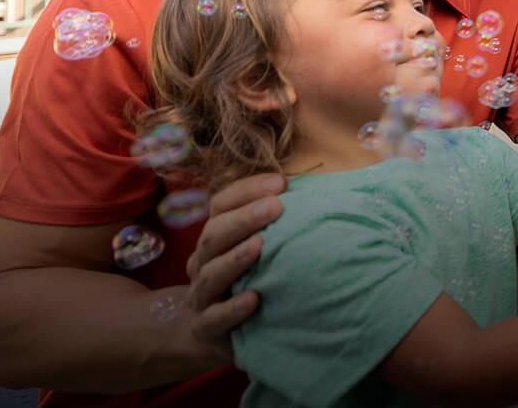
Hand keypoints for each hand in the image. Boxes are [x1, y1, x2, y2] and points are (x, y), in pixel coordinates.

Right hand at [179, 173, 284, 359]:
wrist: (219, 334)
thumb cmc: (251, 280)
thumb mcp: (260, 250)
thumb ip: (276, 223)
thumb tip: (316, 193)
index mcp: (215, 238)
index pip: (220, 205)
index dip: (246, 190)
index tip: (281, 183)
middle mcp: (202, 263)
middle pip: (213, 236)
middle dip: (244, 219)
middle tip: (275, 207)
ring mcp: (201, 297)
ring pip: (211, 275)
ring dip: (235, 258)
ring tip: (260, 245)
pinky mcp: (205, 329)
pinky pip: (214, 318)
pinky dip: (232, 308)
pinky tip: (254, 299)